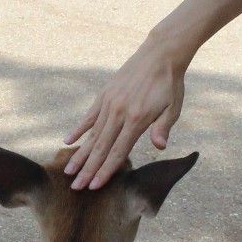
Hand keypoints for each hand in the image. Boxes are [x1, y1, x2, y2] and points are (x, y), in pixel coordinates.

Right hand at [63, 36, 187, 190]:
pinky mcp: (104, 95)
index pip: (118, 151)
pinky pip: (89, 116)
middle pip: (100, 147)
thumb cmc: (170, 84)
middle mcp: (119, 113)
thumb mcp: (173, 107)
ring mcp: (109, 103)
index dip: (105, 171)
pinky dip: (78, 130)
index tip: (93, 186)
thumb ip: (163, 127)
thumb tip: (160, 147)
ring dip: (80, 155)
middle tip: (74, 187)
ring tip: (68, 171)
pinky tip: (68, 142)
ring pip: (91, 135)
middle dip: (87, 170)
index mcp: (137, 119)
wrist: (159, 54)